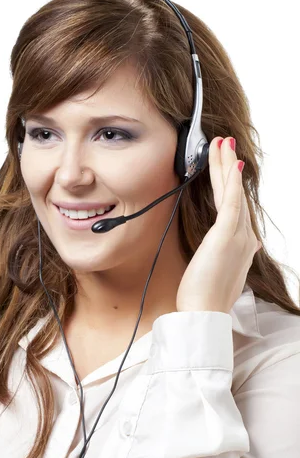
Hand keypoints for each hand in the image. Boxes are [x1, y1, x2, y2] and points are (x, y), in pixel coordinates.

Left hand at [176, 136, 261, 313]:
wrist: (205, 313)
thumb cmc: (207, 297)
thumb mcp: (226, 273)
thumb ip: (237, 256)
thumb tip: (253, 244)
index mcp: (243, 245)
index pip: (236, 207)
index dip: (231, 185)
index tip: (229, 167)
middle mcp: (245, 237)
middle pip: (236, 195)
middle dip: (229, 168)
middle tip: (225, 145)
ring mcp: (238, 236)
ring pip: (233, 193)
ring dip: (228, 166)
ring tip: (223, 144)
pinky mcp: (227, 236)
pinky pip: (231, 203)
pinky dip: (231, 182)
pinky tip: (231, 164)